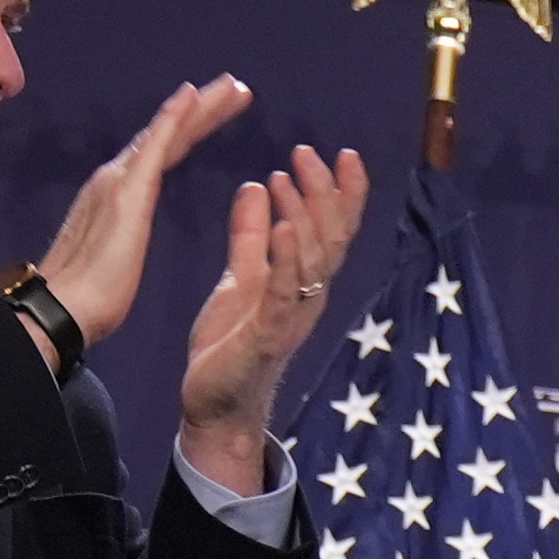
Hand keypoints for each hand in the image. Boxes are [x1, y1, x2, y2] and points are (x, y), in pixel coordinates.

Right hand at [34, 78, 249, 350]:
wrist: (63, 309)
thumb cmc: (90, 299)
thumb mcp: (117, 258)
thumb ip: (121, 239)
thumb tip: (121, 241)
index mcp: (122, 196)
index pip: (165, 153)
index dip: (192, 129)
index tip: (219, 110)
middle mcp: (118, 178)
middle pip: (169, 135)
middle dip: (203, 110)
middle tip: (237, 88)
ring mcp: (121, 180)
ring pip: (167, 132)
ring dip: (201, 106)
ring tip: (233, 86)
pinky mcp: (127, 192)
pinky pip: (155, 145)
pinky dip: (174, 118)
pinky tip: (194, 96)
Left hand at [175, 142, 372, 494]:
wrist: (217, 406)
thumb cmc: (231, 347)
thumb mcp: (240, 279)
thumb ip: (249, 237)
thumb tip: (255, 185)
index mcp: (304, 282)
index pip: (332, 229)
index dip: (341, 192)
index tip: (340, 153)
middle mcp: (309, 296)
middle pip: (330, 236)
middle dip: (324, 192)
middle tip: (307, 152)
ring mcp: (292, 316)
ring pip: (313, 259)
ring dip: (303, 214)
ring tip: (289, 175)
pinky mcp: (268, 335)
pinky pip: (283, 293)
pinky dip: (286, 258)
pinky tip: (280, 226)